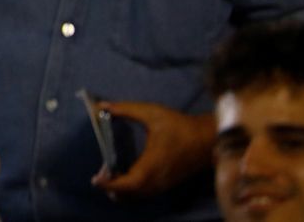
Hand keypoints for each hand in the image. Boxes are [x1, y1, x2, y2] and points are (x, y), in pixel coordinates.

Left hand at [91, 100, 213, 199]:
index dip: (110, 184)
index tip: (95, 179)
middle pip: (130, 194)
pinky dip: (132, 189)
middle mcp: (157, 179)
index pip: (128, 184)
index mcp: (152, 164)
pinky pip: (146, 193)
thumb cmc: (179, 125)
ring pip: (138, 196)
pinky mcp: (167, 183)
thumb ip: (126, 109)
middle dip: (112, 187)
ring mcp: (164, 184)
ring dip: (122, 190)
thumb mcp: (152, 112)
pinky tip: (124, 176)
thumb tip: (102, 106)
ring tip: (108, 175)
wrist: (208, 138)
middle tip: (100, 174)